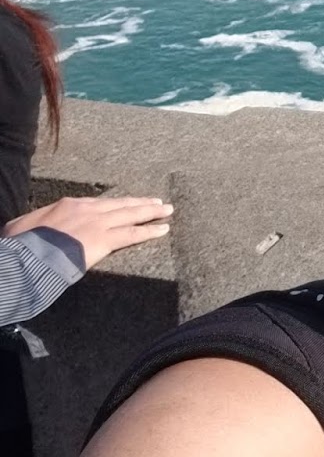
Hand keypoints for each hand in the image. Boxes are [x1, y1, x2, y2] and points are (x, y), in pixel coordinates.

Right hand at [3, 195, 172, 270]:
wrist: (28, 254)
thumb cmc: (23, 243)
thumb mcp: (25, 226)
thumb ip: (41, 222)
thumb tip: (42, 227)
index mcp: (69, 205)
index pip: (99, 203)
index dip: (117, 204)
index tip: (127, 204)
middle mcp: (88, 209)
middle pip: (120, 204)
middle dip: (140, 203)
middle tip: (158, 202)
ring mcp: (97, 223)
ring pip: (130, 214)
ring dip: (151, 212)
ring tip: (167, 210)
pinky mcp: (103, 239)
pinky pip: (132, 234)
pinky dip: (149, 231)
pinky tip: (162, 230)